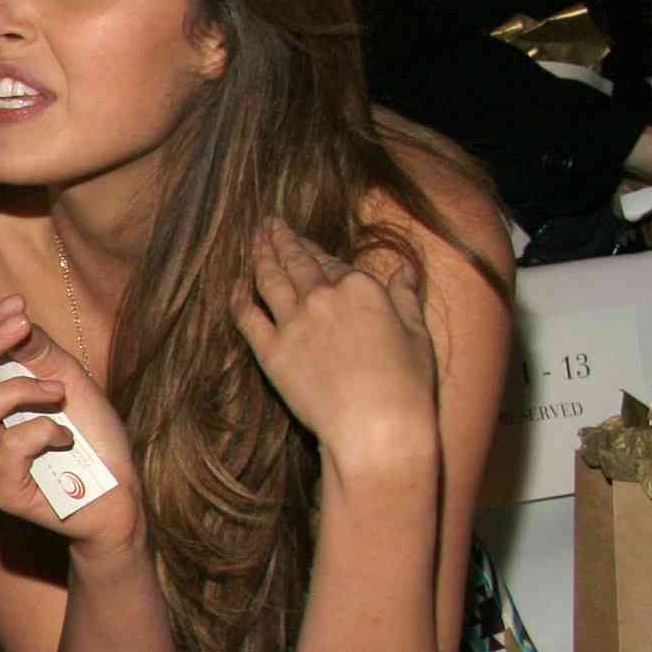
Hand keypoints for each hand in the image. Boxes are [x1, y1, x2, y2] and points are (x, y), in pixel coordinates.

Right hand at [0, 293, 140, 550]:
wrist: (122, 490)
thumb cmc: (91, 435)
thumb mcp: (69, 380)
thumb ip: (39, 352)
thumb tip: (16, 319)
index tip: (17, 306)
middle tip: (21, 325)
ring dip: (22, 389)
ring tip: (60, 393)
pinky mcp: (2, 491)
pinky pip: (10, 447)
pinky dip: (44, 431)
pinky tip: (66, 437)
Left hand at [232, 222, 436, 469]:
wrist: (375, 427)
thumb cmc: (406, 385)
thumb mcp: (417, 334)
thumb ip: (405, 297)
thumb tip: (405, 269)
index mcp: (361, 288)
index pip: (333, 263)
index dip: (318, 253)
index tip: (305, 243)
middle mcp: (323, 298)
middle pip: (297, 262)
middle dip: (282, 239)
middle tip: (269, 224)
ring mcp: (293, 324)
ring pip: (269, 280)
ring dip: (260, 255)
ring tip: (254, 239)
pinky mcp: (270, 353)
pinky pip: (247, 316)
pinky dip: (238, 297)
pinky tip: (235, 286)